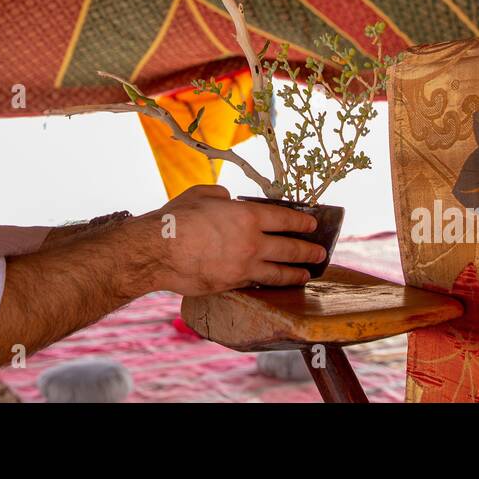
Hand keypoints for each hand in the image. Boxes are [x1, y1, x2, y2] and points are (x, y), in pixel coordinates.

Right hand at [138, 184, 324, 294]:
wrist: (158, 251)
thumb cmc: (177, 218)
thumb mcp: (203, 194)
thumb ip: (223, 196)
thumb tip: (229, 199)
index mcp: (248, 216)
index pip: (285, 219)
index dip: (302, 221)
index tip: (313, 224)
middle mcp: (252, 243)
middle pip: (289, 249)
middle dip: (308, 251)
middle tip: (320, 252)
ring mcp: (243, 267)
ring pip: (279, 273)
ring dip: (296, 273)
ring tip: (307, 274)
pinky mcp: (232, 284)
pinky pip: (257, 283)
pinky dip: (269, 283)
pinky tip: (275, 283)